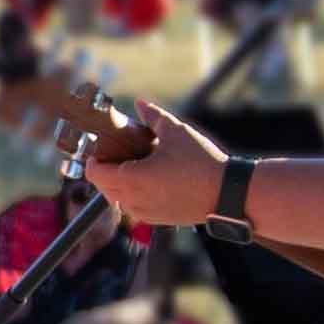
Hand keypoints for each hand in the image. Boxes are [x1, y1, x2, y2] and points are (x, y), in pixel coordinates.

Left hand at [78, 96, 225, 230]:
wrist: (229, 194)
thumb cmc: (202, 162)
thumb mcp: (176, 132)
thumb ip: (154, 117)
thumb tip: (140, 103)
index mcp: (132, 179)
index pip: (95, 173)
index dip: (94, 159)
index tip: (102, 147)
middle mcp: (134, 200)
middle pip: (104, 187)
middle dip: (106, 170)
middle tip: (119, 153)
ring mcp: (146, 213)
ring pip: (119, 199)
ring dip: (120, 184)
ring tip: (136, 165)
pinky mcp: (158, 220)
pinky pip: (135, 207)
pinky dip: (135, 194)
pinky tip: (151, 179)